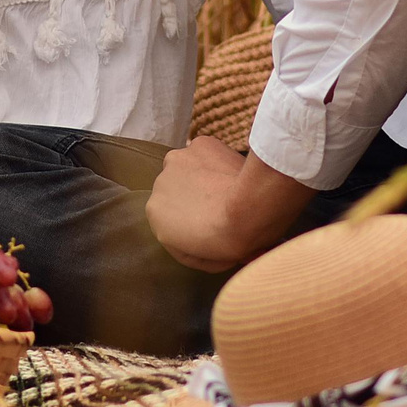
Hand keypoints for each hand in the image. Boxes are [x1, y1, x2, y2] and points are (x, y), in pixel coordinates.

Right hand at [145, 137, 310, 272]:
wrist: (252, 209)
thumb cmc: (231, 240)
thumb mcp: (208, 261)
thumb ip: (192, 252)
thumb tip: (197, 244)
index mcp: (154, 214)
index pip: (170, 221)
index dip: (192, 225)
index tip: (212, 228)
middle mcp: (158, 184)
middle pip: (176, 193)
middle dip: (193, 199)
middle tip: (220, 208)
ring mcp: (177, 160)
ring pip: (188, 170)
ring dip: (201, 178)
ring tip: (227, 189)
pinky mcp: (199, 144)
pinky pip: (206, 154)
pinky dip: (216, 161)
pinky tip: (231, 173)